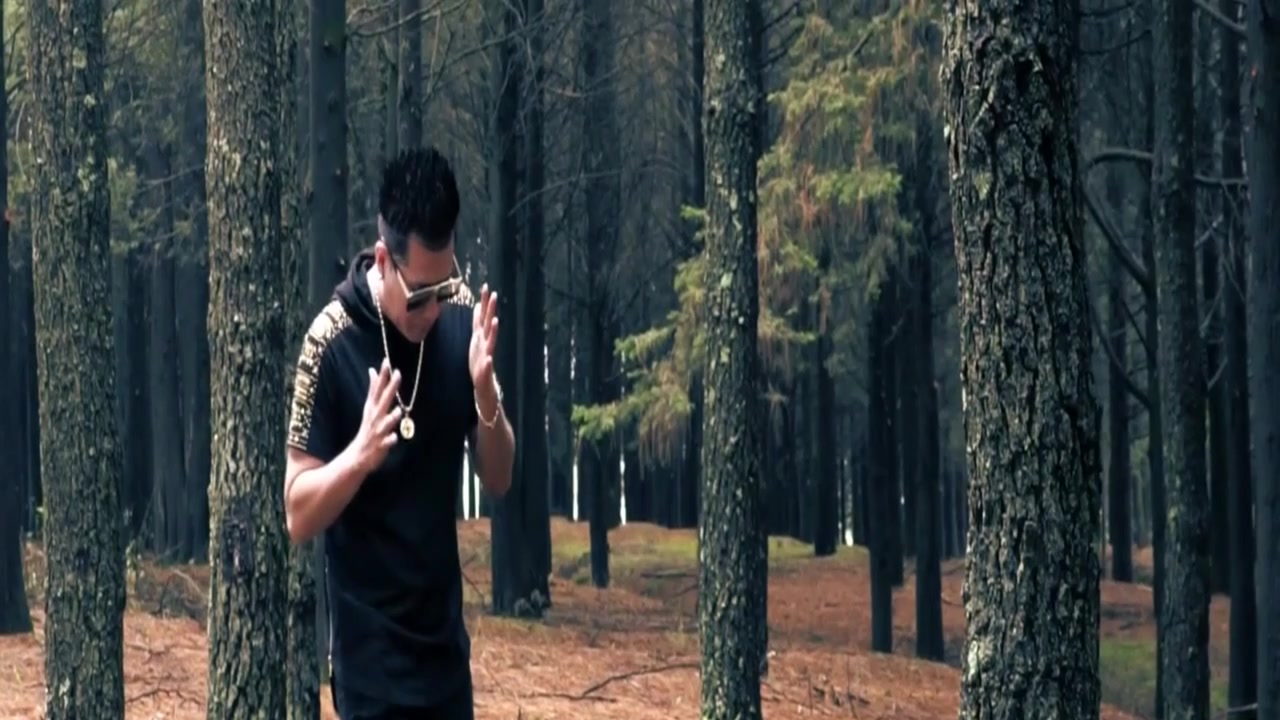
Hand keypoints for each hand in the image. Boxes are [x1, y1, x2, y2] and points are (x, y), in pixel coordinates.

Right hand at [353, 358, 401, 473]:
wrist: (357, 456)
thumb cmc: (368, 428)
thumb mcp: (369, 407)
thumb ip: (373, 390)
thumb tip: (372, 370)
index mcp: (372, 409)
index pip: (377, 389)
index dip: (382, 376)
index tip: (387, 361)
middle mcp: (375, 418)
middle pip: (383, 400)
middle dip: (391, 387)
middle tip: (398, 373)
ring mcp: (377, 432)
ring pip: (385, 423)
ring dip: (391, 417)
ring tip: (398, 411)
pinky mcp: (380, 446)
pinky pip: (386, 443)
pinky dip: (390, 440)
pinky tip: (395, 437)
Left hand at [469, 283, 499, 404]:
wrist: (483, 384)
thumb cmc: (479, 360)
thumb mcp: (476, 338)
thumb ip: (477, 322)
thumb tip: (476, 305)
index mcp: (481, 336)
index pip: (483, 316)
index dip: (484, 302)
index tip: (486, 286)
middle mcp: (485, 343)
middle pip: (487, 325)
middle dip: (490, 310)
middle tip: (494, 296)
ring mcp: (486, 356)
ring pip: (490, 342)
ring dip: (493, 332)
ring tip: (495, 321)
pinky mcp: (485, 371)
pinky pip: (487, 366)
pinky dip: (488, 362)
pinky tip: (489, 358)